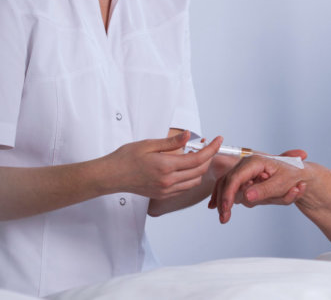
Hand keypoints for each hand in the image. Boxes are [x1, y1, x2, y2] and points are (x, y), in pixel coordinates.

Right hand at [98, 132, 220, 199]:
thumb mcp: (148, 144)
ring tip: (195, 156)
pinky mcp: (162, 195)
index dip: (212, 148)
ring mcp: (166, 190)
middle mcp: (168, 180)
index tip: (218, 140)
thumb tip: (189, 136)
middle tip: (208, 146)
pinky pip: (184, 188)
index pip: (198, 158)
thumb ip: (171, 142)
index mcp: (166, 166)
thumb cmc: (125, 158)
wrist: (111, 176)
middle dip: (208, 158)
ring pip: (194, 181)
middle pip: (200, 170)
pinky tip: (185, 168)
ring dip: (200, 169)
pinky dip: (191, 178)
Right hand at [209, 149, 308, 223]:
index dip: (228, 194)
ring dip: (222, 201)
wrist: (300, 174)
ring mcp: (244, 171)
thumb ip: (264, 190)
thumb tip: (247, 196)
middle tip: (224, 218)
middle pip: (227, 182)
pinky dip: (221, 197)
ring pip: (225, 184)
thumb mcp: (282, 185)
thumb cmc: (293, 176)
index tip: (226, 208)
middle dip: (224, 200)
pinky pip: (228, 186)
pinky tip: (213, 206)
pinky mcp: (243, 179)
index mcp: (255, 162)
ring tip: (224, 218)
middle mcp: (246, 164)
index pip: (235, 178)